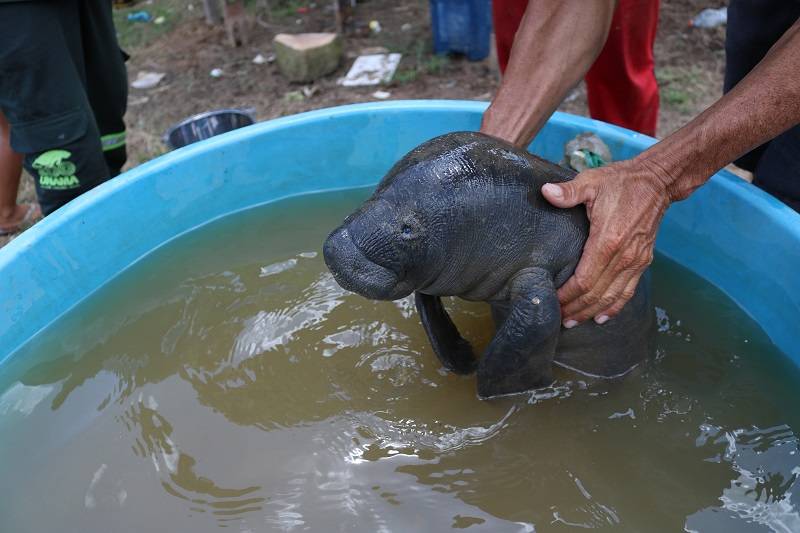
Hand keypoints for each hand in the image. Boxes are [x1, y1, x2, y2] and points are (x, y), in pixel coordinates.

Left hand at [541, 160, 670, 326]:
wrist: (657, 182)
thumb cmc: (621, 182)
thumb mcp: (591, 182)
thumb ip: (568, 191)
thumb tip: (546, 192)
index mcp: (608, 240)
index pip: (584, 279)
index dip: (567, 295)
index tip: (553, 302)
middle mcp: (624, 256)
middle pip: (596, 293)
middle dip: (576, 308)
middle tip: (559, 319)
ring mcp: (636, 261)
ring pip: (612, 297)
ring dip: (592, 312)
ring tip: (574, 321)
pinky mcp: (643, 261)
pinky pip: (628, 291)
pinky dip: (615, 307)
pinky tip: (602, 317)